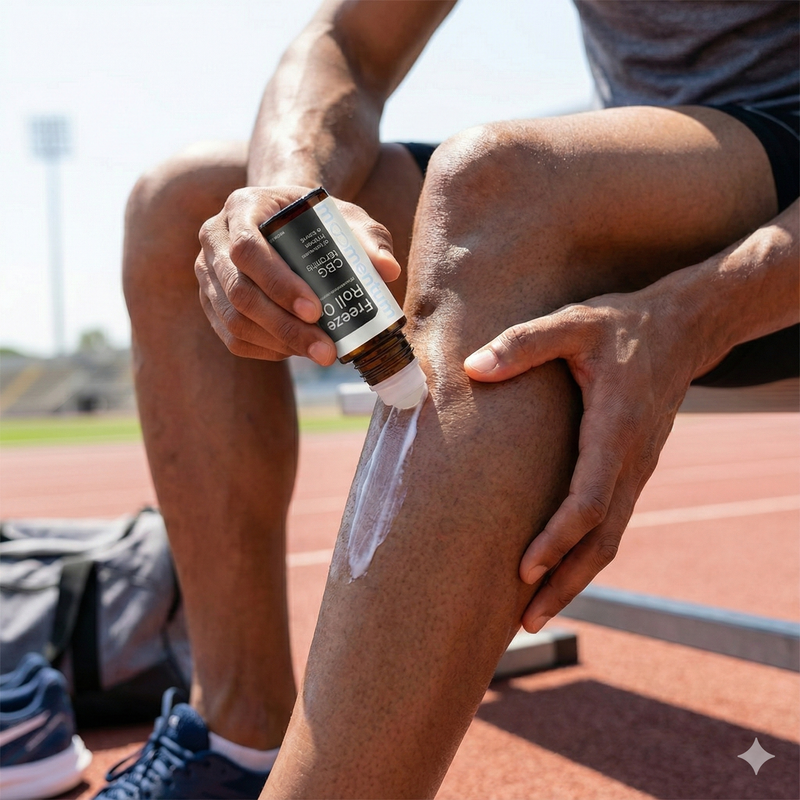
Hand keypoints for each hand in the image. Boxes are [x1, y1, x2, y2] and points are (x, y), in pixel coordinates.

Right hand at [195, 186, 400, 362]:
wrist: (285, 223)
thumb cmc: (316, 219)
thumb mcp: (345, 217)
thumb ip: (368, 237)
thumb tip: (388, 270)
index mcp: (242, 207)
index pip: (248, 249)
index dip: (278, 283)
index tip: (316, 310)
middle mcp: (214, 238)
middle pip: (239, 291)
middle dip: (284, 325)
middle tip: (325, 349)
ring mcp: (208, 273)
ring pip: (233, 320)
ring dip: (277, 343)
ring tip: (319, 354)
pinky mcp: (211, 302)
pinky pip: (232, 337)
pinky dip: (266, 349)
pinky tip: (297, 351)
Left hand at [464, 288, 701, 632]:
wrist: (682, 330)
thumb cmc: (623, 326)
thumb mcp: (573, 322)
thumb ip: (525, 344)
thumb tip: (474, 368)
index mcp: (615, 431)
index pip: (588, 501)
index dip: (557, 538)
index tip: (524, 569)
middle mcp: (631, 461)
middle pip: (602, 541)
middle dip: (565, 583)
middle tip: (526, 622)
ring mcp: (636, 470)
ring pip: (609, 540)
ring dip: (575, 579)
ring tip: (535, 614)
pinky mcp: (632, 470)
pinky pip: (610, 523)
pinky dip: (584, 555)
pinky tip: (557, 569)